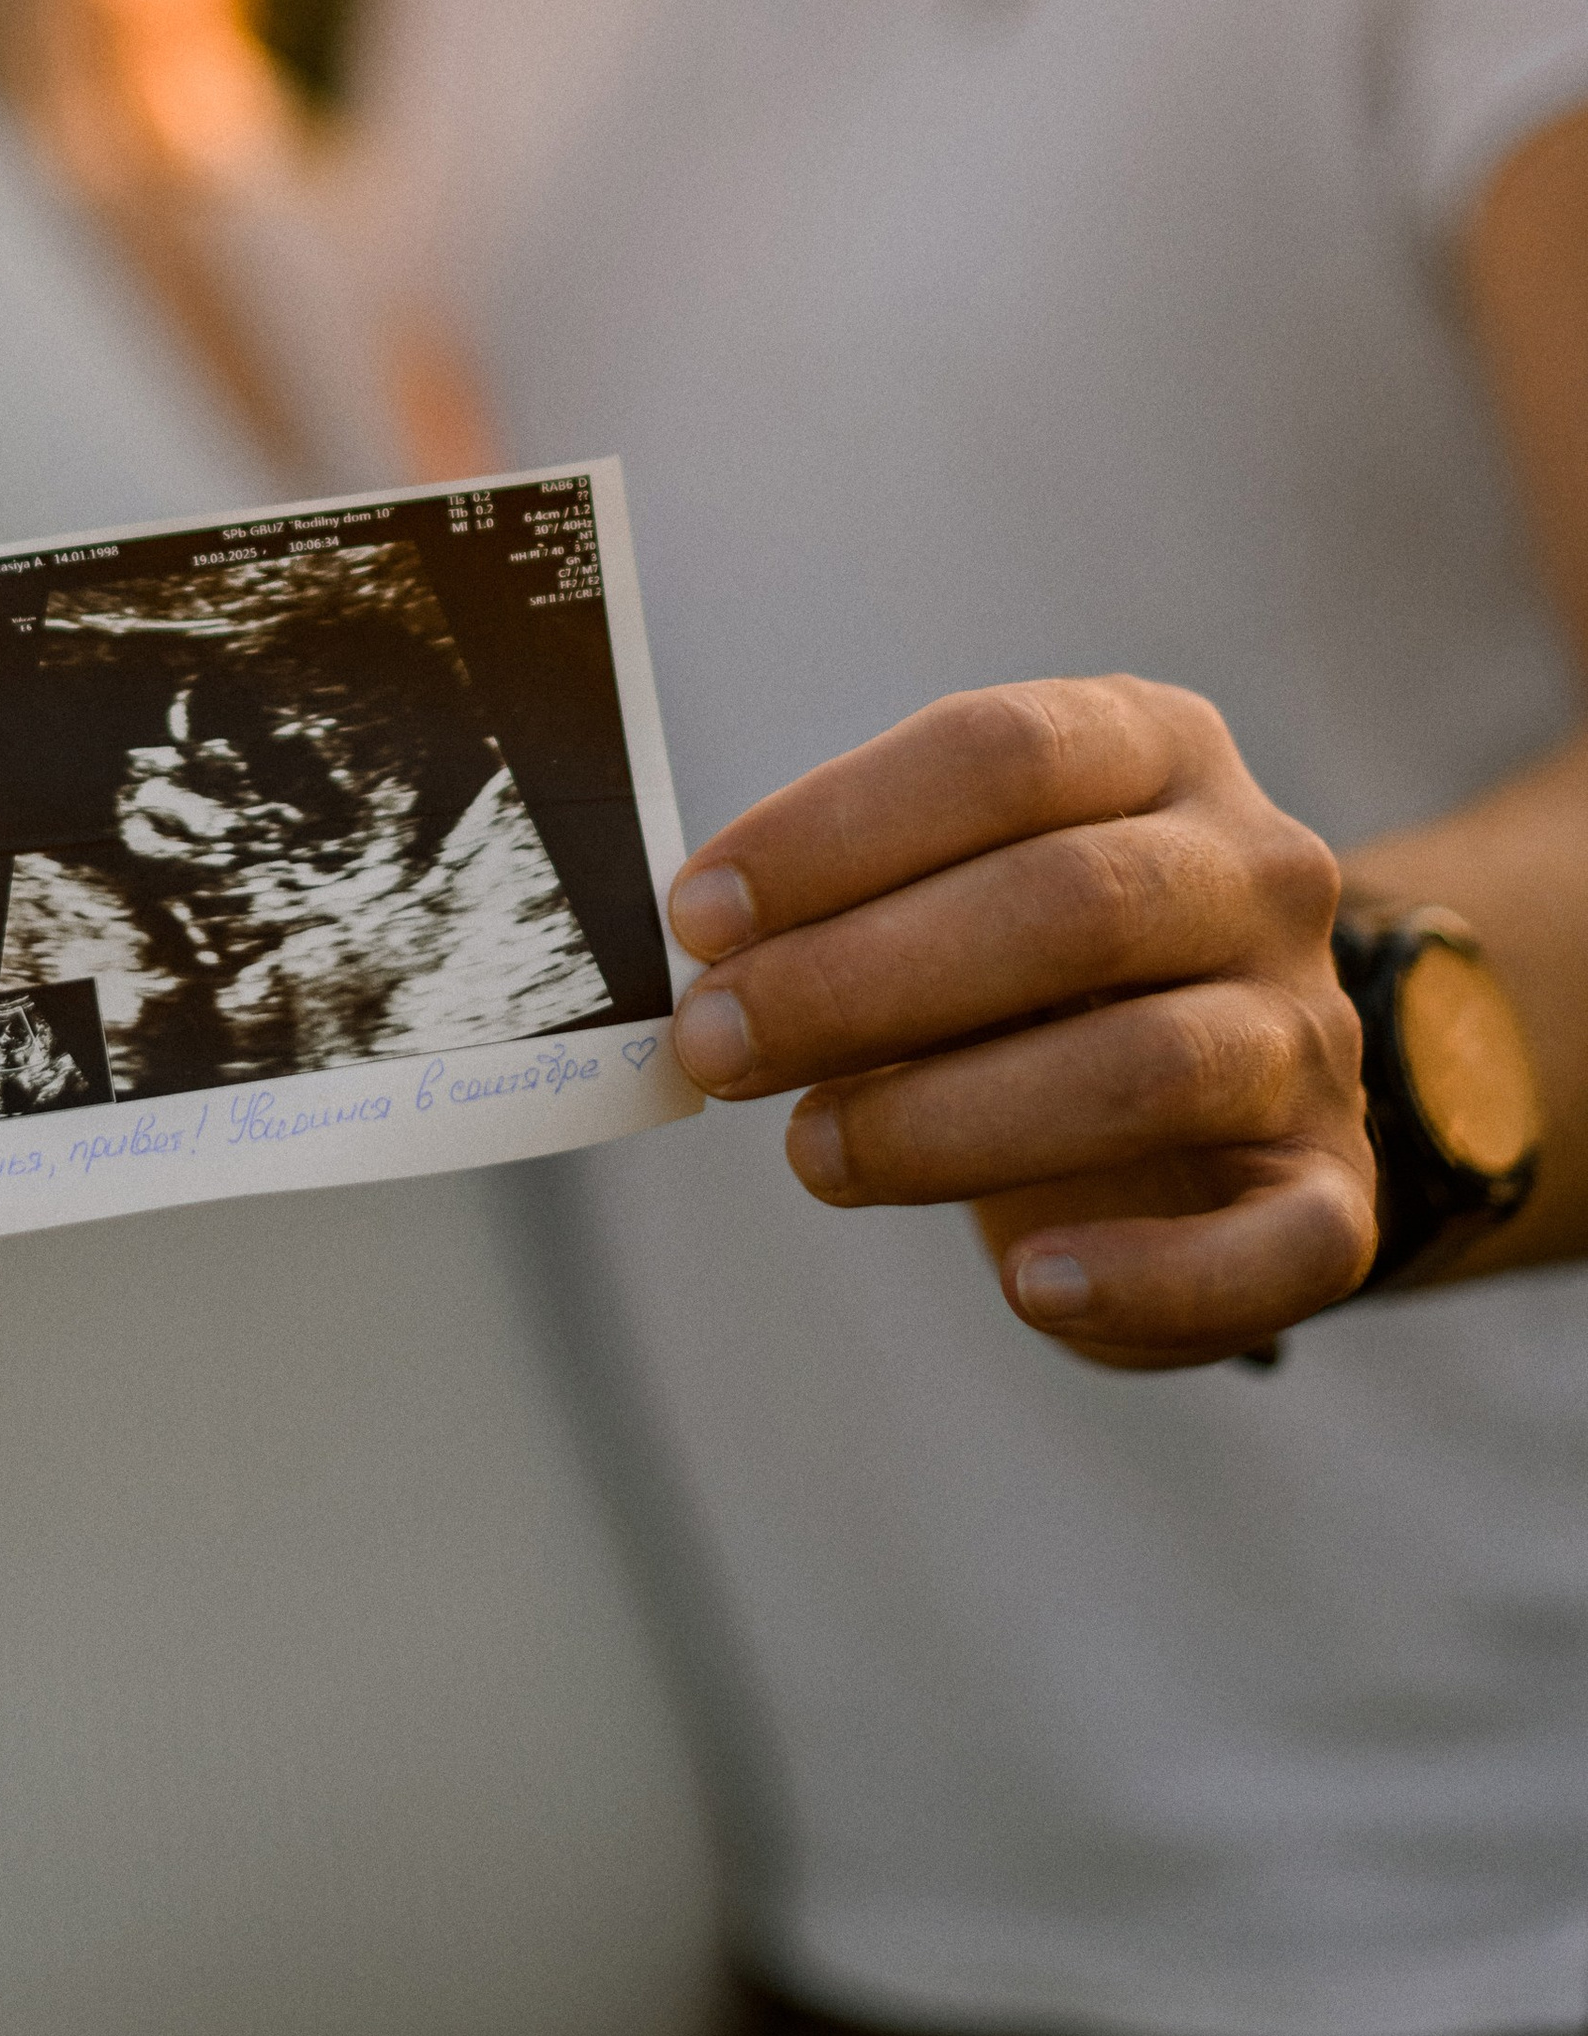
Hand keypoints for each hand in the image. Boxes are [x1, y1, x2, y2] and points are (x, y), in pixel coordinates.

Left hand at [667, 678, 1374, 1365]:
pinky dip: (1149, 1277)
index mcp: (1157, 749)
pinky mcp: (1337, 1186)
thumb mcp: (951, 888)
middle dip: (861, 979)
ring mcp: (1309, 1029)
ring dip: (951, 1121)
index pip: (999, 752)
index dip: (836, 833)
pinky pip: (1275, 1245)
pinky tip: (1030, 1287)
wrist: (1212, 1083)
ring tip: (811, 1154)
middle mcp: (1257, 870)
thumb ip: (844, 904)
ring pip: (1149, 1067)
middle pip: (1068, 903)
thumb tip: (698, 960)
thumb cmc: (1030, 967)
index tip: (697, 916)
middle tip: (717, 1044)